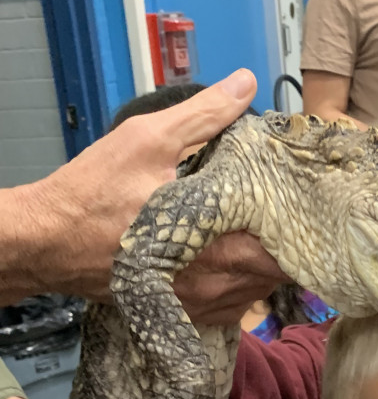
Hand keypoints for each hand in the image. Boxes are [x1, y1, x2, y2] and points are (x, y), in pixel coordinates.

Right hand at [13, 70, 285, 315]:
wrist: (50, 244)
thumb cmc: (94, 195)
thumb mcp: (148, 141)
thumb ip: (204, 117)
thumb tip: (244, 85)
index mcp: (219, 244)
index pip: (286, 247)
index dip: (303, 224)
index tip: (307, 202)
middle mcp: (218, 283)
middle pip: (280, 270)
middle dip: (290, 241)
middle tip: (292, 212)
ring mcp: (205, 304)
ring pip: (262, 289)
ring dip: (268, 262)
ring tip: (268, 230)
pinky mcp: (191, 313)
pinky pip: (237, 305)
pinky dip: (245, 282)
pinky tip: (238, 257)